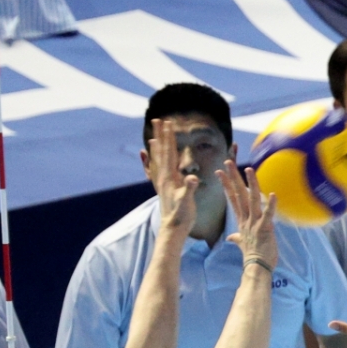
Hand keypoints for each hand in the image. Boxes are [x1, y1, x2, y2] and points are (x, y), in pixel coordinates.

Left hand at [147, 119, 198, 236]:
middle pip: (162, 150)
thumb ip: (189, 189)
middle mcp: (163, 176)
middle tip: (158, 120)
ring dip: (157, 145)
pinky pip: (159, 168)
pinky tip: (155, 157)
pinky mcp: (164, 187)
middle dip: (161, 135)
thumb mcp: (187, 202)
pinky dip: (156, 160)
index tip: (168, 123)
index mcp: (169, 177)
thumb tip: (192, 178)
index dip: (169, 137)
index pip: (170, 152)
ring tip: (153, 134)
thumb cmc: (181, 216)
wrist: (173, 228)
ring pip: (159, 158)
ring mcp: (162, 181)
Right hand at [217, 161, 277, 272]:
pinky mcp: (265, 229)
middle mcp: (246, 219)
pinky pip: (268, 215)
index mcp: (242, 221)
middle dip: (233, 178)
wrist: (257, 267)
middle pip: (238, 194)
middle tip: (228, 162)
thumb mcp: (242, 243)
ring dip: (251, 184)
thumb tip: (231, 238)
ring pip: (252, 200)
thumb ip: (236, 238)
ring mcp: (255, 223)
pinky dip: (271, 205)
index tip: (220, 172)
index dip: (227, 184)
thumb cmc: (252, 255)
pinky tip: (273, 194)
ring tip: (248, 170)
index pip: (232, 198)